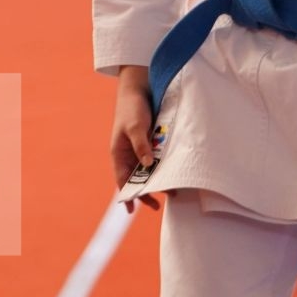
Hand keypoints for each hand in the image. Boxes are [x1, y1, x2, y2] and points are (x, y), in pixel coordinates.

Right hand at [111, 66, 161, 214]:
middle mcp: (130, 153)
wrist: (140, 87)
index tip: (132, 210)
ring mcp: (142, 148)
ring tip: (173, 192)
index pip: (122, 178)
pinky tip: (176, 172)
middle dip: (146, 191)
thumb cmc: (132, 107)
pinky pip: (159, 159)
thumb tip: (148, 165)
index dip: (126, 194)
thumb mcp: (135, 126)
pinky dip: (166, 167)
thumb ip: (141, 145)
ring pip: (150, 170)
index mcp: (119, 153)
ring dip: (159, 180)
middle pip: (137, 178)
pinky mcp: (153, 142)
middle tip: (158, 204)